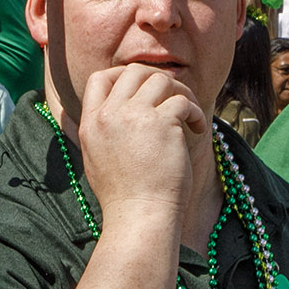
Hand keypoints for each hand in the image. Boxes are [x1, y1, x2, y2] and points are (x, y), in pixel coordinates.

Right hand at [74, 63, 208, 233]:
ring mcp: (135, 117)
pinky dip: (195, 112)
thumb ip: (105, 130)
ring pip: (161, 80)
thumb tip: (124, 108)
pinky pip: (183, 101)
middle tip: (172, 98)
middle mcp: (109, 115)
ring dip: (180, 93)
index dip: (122, 76)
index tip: (142, 90)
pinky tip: (198, 129)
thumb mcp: (97, 158)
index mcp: (91, 123)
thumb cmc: (124, 196)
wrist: (139, 216)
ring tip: (189, 115)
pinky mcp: (163, 124)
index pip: (99, 78)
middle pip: (133, 71)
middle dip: (157, 79)